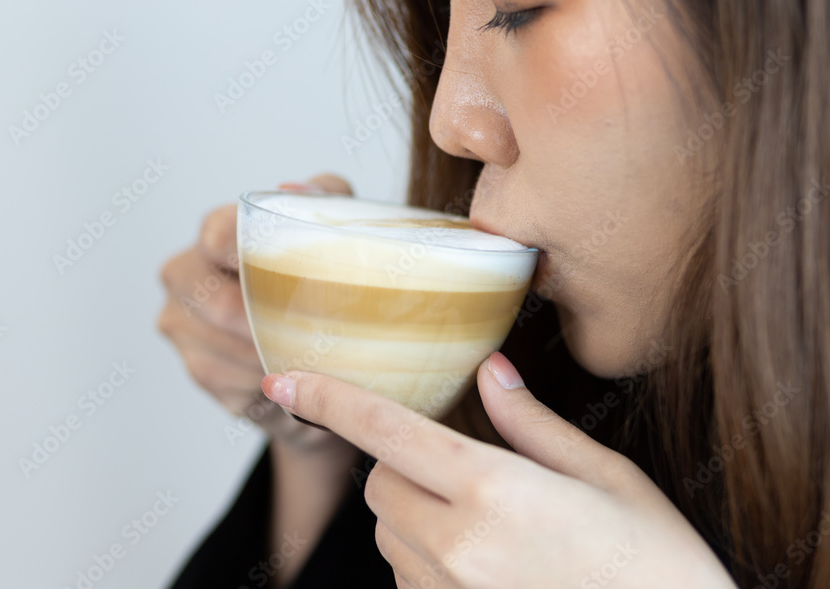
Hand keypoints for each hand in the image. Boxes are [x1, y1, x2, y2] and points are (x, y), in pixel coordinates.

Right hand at [158, 174, 356, 453]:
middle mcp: (185, 274)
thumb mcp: (332, 226)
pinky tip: (291, 378)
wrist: (313, 330)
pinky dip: (266, 387)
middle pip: (216, 305)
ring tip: (311, 360)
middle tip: (315, 335)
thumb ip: (322, 196)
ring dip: (270, 362)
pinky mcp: (197, 367)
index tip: (284, 274)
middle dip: (266, 325)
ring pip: (223, 352)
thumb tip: (291, 188)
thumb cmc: (321, 271)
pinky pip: (229, 385)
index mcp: (216, 231)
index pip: (218, 235)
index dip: (245, 254)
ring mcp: (181, 323)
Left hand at [260, 353, 735, 587]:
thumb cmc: (656, 565)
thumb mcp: (607, 478)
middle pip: (380, 481)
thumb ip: (533, 423)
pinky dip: (426, 557)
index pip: (386, 431)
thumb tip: (491, 372)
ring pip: (388, 531)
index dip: (328, 400)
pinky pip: (407, 577)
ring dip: (413, 511)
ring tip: (487, 522)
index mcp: (497, 492)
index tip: (285, 380)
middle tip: (462, 465)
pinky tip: (486, 561)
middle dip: (402, 462)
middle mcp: (459, 546)